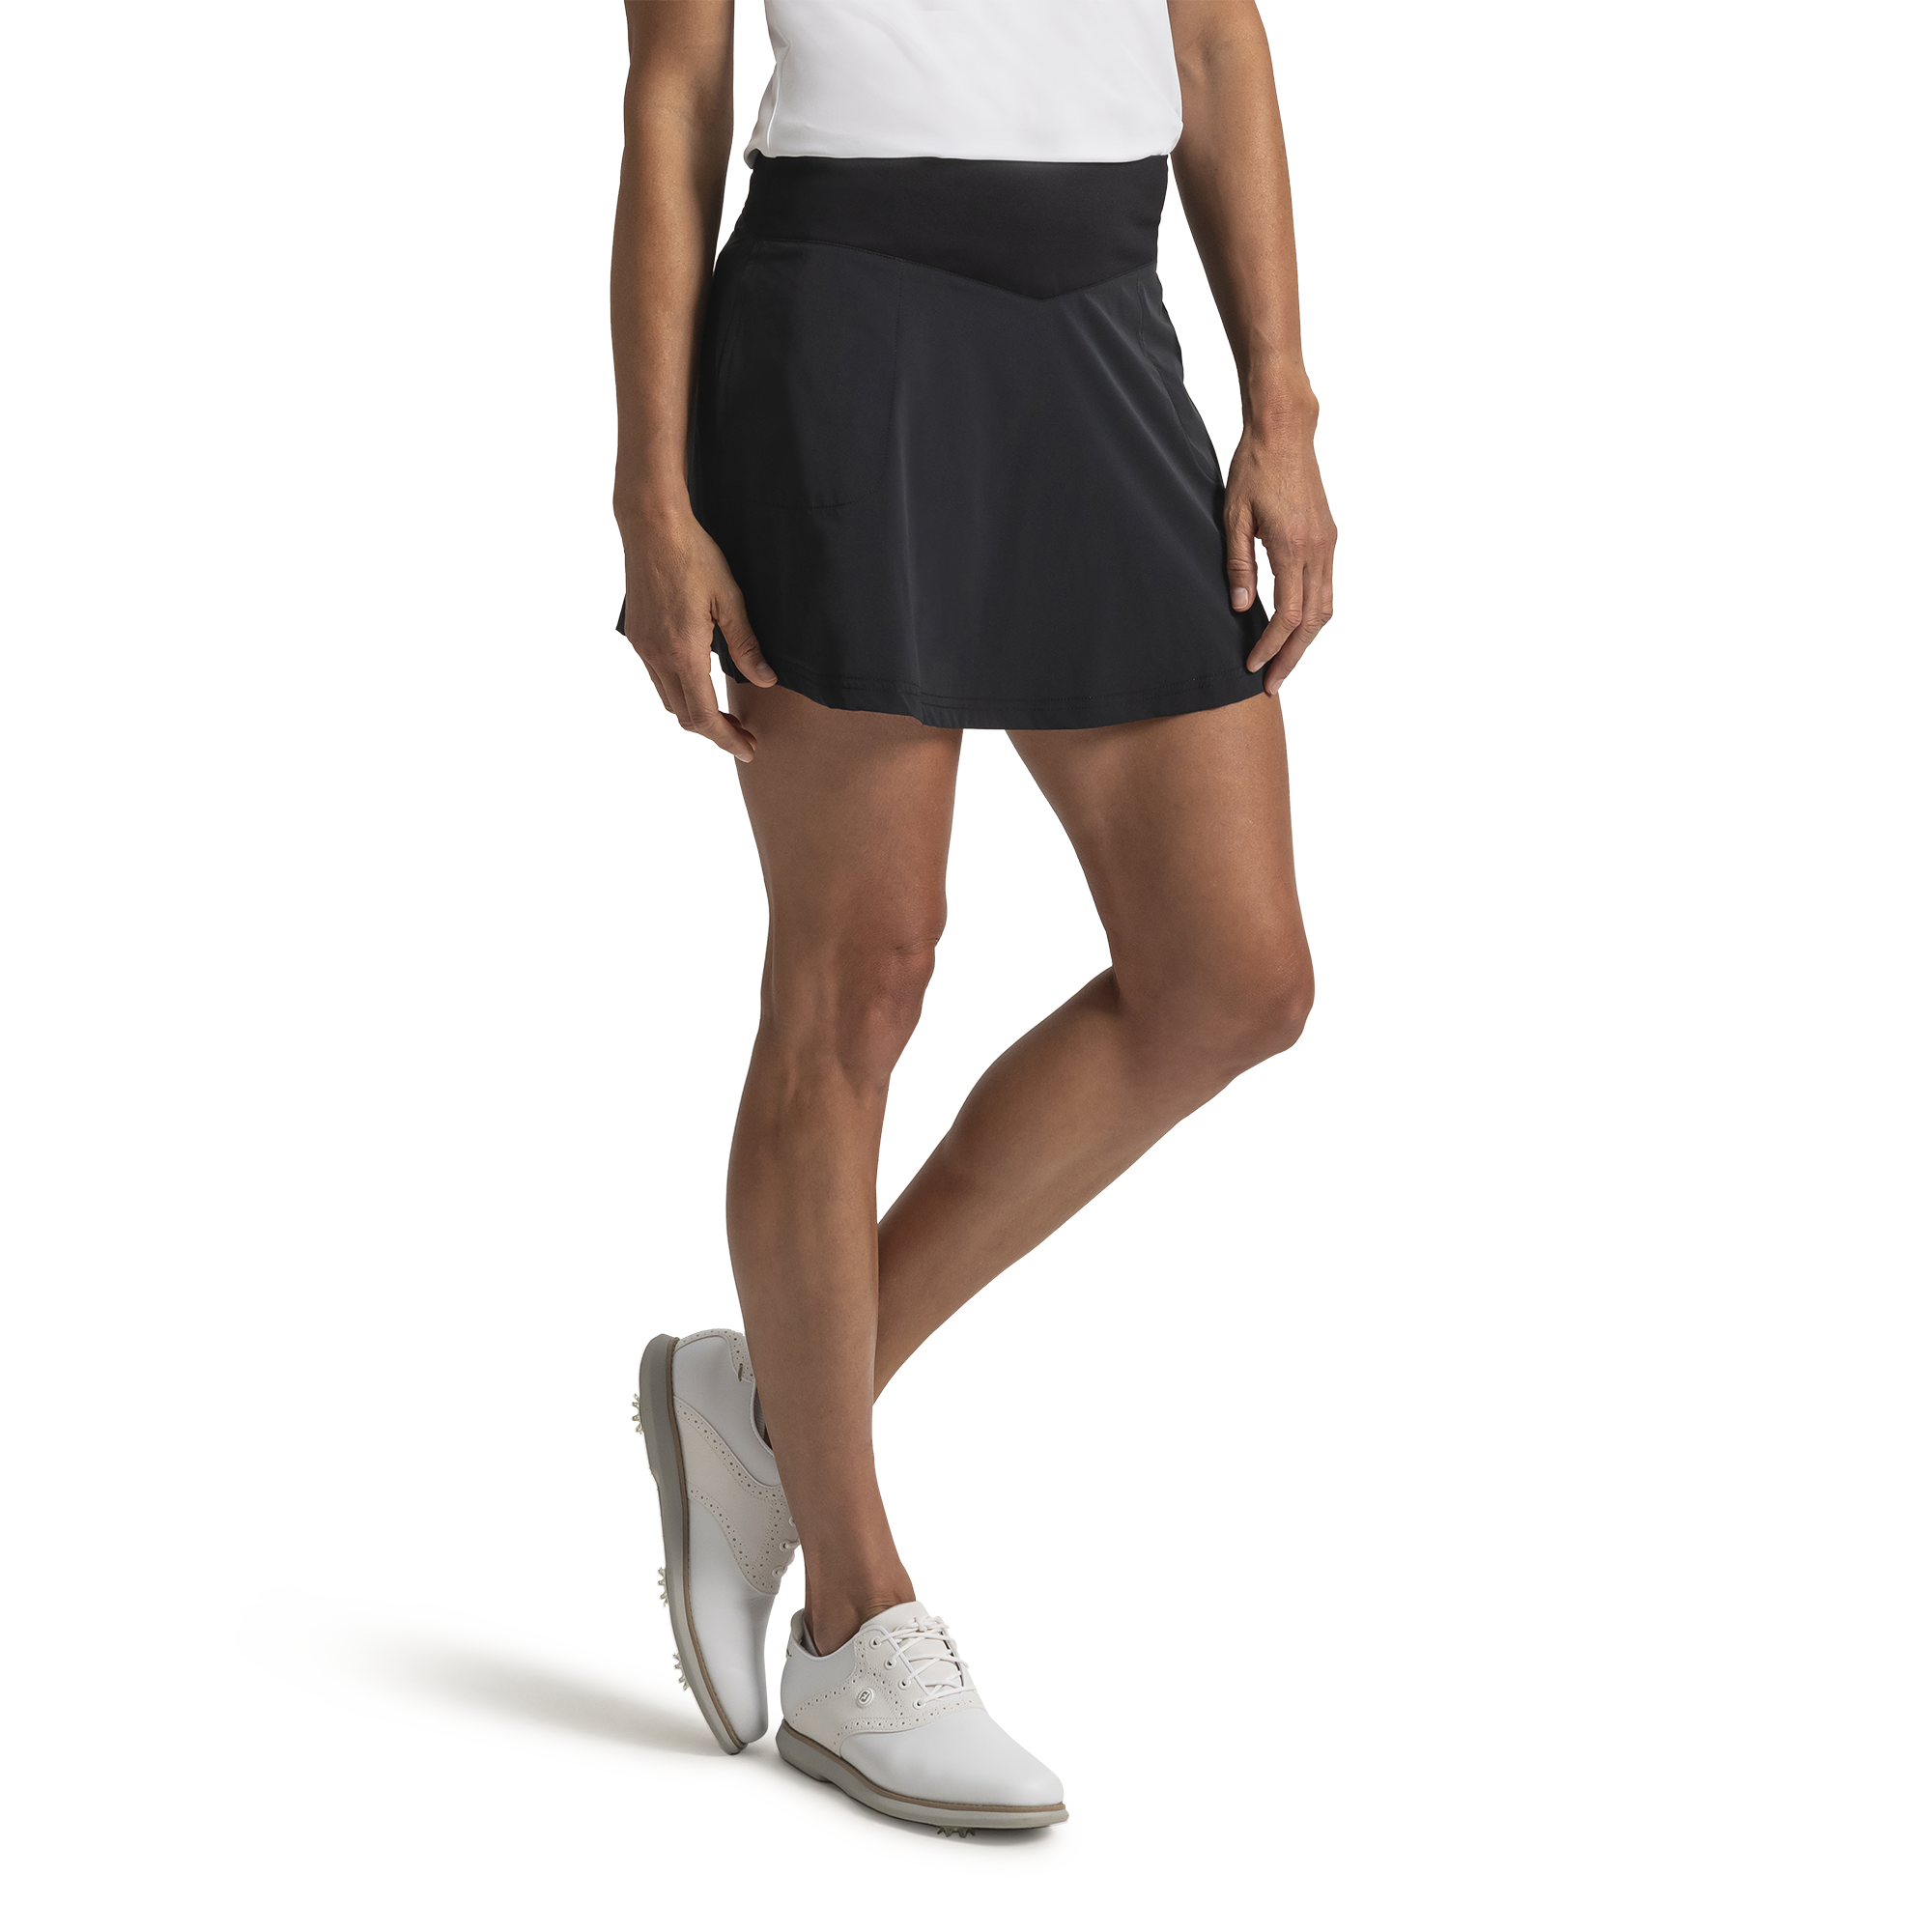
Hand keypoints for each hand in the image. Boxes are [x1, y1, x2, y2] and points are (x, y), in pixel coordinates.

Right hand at [615, 505, 777, 761]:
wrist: (652, 527)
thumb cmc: (695, 556)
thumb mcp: (731, 600)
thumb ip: (748, 646)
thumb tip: (766, 681)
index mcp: (683, 652)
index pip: (703, 716)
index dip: (727, 739)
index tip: (748, 749)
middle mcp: (657, 656)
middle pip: (684, 716)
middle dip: (715, 732)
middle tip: (744, 735)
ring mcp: (643, 647)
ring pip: (669, 699)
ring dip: (696, 713)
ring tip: (725, 715)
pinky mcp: (637, 635)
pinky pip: (658, 677)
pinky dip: (680, 691)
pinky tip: (699, 683)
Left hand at [1224, 414, 1337, 697]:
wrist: (1284, 432)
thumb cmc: (1254, 469)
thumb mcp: (1234, 518)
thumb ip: (1238, 566)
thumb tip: (1242, 608)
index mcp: (1292, 547)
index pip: (1287, 616)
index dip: (1270, 647)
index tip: (1252, 666)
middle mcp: (1317, 550)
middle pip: (1311, 622)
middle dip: (1290, 657)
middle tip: (1271, 684)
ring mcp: (1326, 545)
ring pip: (1324, 608)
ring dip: (1304, 641)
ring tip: (1282, 663)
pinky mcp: (1327, 539)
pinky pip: (1325, 589)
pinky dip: (1312, 616)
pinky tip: (1295, 628)